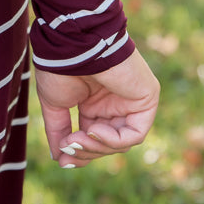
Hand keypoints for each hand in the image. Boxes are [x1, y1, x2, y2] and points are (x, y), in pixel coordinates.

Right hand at [34, 48, 159, 167]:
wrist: (73, 45)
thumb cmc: (61, 68)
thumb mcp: (56, 106)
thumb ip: (58, 132)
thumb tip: (59, 158)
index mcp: (95, 103)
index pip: (93, 139)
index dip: (79, 152)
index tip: (62, 159)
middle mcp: (115, 103)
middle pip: (107, 144)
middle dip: (87, 151)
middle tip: (68, 148)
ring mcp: (132, 101)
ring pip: (122, 143)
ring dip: (97, 147)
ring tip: (77, 138)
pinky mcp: (147, 99)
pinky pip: (135, 134)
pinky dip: (114, 140)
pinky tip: (94, 130)